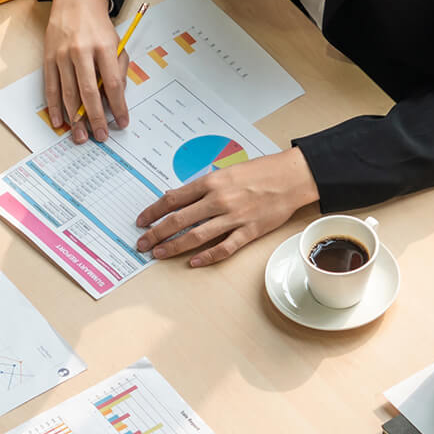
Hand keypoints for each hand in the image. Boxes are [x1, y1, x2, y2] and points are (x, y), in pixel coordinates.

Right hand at [43, 0, 127, 142]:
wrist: (76, 1)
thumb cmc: (99, 26)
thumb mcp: (117, 43)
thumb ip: (119, 69)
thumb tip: (115, 99)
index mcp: (103, 47)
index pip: (113, 84)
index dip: (118, 106)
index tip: (121, 123)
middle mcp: (81, 51)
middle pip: (89, 91)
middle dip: (95, 118)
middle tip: (101, 136)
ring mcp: (62, 55)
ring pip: (68, 93)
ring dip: (75, 118)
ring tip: (80, 136)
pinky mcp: (49, 58)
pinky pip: (51, 87)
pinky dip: (54, 106)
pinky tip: (59, 121)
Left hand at [135, 148, 318, 266]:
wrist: (291, 177)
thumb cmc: (260, 171)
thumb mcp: (226, 171)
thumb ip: (203, 186)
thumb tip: (178, 197)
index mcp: (211, 182)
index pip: (173, 199)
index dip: (153, 211)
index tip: (141, 221)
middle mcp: (218, 200)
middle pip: (178, 220)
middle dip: (156, 233)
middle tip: (142, 243)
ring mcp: (234, 217)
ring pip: (196, 236)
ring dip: (174, 246)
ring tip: (159, 254)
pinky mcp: (249, 231)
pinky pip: (224, 247)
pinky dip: (207, 257)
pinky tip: (193, 262)